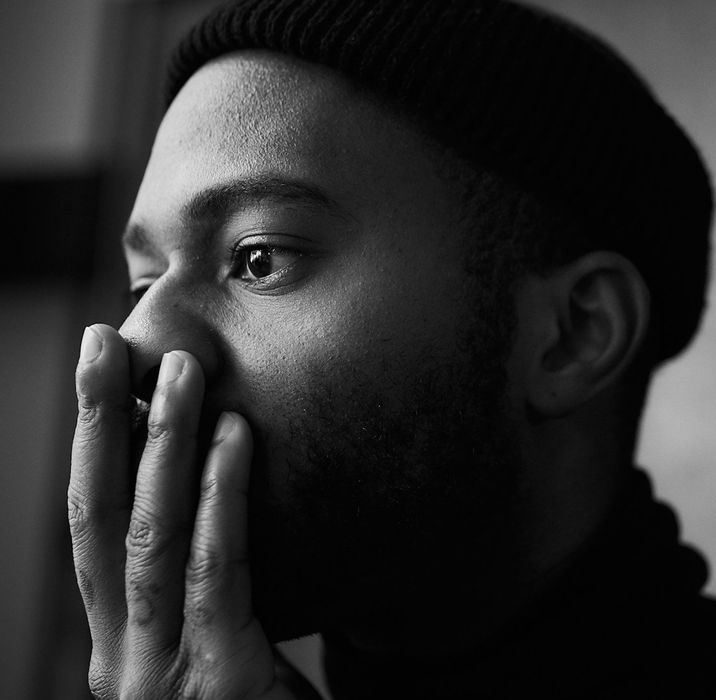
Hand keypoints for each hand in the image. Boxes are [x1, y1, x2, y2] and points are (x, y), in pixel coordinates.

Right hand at [69, 324, 314, 698]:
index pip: (94, 528)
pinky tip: (234, 437)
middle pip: (94, 517)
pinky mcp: (215, 678)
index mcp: (121, 644)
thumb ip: (208, 596)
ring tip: (178, 367)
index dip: (94, 450)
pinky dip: (224, 495)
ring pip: (146, 533)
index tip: (106, 378)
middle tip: (102, 342)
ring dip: (159, 442)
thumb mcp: (221, 654)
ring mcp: (158, 670)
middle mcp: (121, 654)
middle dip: (94, 425)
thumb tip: (221, 502)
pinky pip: (216, 569)